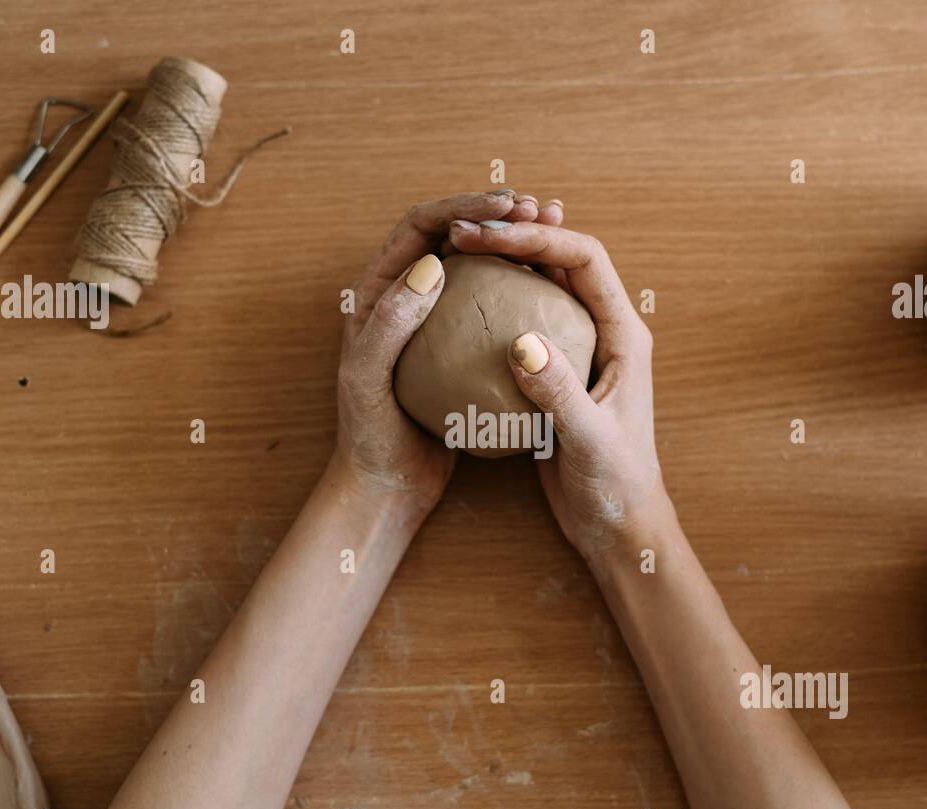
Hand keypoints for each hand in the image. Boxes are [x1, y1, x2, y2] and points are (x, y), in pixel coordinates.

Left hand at [334, 191, 564, 513]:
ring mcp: (437, 321)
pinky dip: (525, 290)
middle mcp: (407, 295)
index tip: (508, 206)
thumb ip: (391, 323)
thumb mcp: (367, 379)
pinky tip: (558, 292)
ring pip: (481, 266)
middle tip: (542, 207)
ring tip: (556, 231)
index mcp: (378, 288)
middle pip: (456, 234)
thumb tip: (434, 263)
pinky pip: (496, 307)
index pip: (421, 226)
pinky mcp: (462, 349)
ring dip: (517, 244)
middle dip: (498, 212)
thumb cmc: (369, 436)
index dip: (464, 205)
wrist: (386, 485)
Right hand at [446, 219, 668, 559]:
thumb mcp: (588, 441)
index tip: (487, 236)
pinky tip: (453, 309)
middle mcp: (603, 331)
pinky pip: (521, 321)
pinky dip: (492, 305)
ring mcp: (577, 350)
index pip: (584, 259)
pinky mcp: (554, 374)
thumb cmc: (615, 486)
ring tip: (453, 253)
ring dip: (501, 264)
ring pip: (540, 286)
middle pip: (560, 260)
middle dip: (513, 237)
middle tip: (458, 233)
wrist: (617, 526)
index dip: (537, 238)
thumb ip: (559, 392)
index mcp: (624, 334)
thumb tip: (521, 341)